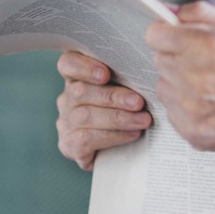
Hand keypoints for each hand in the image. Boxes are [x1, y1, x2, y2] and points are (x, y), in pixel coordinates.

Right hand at [56, 51, 152, 169]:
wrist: (124, 150)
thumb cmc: (131, 110)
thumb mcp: (130, 89)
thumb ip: (129, 78)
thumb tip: (149, 72)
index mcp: (79, 77)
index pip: (68, 63)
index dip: (83, 67)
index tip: (105, 74)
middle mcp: (68, 98)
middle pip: (80, 91)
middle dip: (113, 96)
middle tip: (138, 102)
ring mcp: (66, 122)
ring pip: (85, 116)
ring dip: (118, 118)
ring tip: (143, 120)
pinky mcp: (69, 145)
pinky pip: (85, 139)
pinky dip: (113, 136)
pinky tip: (133, 134)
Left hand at [146, 0, 214, 213]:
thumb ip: (203, 15)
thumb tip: (170, 11)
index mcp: (208, 46)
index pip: (155, 34)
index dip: (169, 34)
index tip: (180, 38)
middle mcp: (194, 77)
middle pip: (159, 59)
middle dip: (178, 57)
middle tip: (208, 64)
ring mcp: (191, 108)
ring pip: (165, 85)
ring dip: (181, 83)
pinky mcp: (192, 132)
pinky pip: (173, 111)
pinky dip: (188, 107)